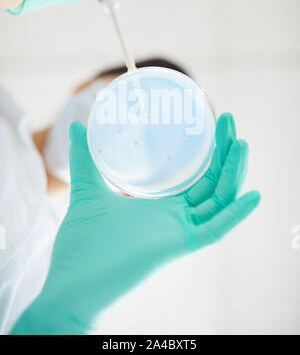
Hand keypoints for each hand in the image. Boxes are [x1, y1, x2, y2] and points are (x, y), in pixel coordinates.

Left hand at [11, 113, 259, 333]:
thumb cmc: (80, 242)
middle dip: (226, 155)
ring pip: (218, 202)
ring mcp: (178, 231)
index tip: (217, 125)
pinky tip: (252, 195)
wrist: (70, 281)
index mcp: (161, 207)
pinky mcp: (177, 246)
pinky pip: (214, 231)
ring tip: (242, 145)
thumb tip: (75, 125)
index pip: (198, 178)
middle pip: (213, 184)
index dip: (212, 154)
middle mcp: (175, 218)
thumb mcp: (87, 188)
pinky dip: (235, 215)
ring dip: (234, 175)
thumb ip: (84, 158)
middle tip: (230, 123)